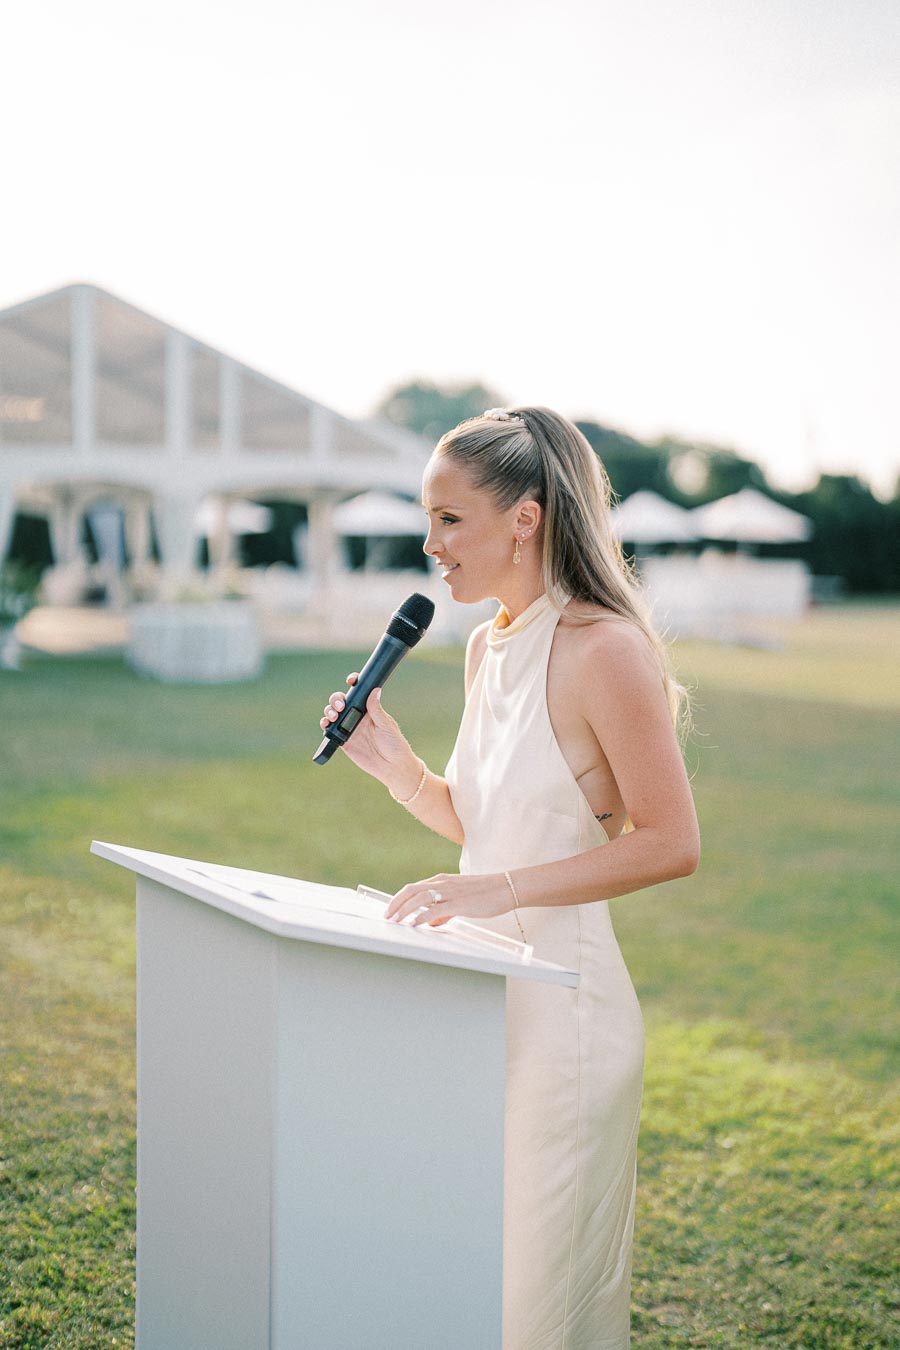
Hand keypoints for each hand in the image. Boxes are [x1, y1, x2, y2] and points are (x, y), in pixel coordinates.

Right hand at [320, 673, 420, 791]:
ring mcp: (349, 727)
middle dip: (336, 699)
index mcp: (369, 708)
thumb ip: (377, 709)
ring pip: (333, 713)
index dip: (353, 683)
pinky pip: (330, 730)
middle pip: (341, 700)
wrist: (392, 767)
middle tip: (341, 706)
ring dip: (329, 710)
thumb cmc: (395, 744)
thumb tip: (375, 690)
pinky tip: (326, 724)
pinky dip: (325, 725)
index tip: (351, 680)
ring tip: (334, 716)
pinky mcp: (343, 741)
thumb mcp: (387, 725)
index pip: (359, 691)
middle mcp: (357, 716)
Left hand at [384, 872, 513, 926]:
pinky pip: (435, 909)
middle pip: (411, 890)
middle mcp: (443, 883)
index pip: (414, 888)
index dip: (400, 899)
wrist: (506, 888)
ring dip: (404, 909)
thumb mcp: (461, 900)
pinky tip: (414, 924)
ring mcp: (451, 892)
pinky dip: (422, 917)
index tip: (391, 909)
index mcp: (442, 881)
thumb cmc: (486, 894)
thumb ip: (444, 911)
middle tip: (386, 916)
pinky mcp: (459, 902)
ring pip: (420, 898)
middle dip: (396, 903)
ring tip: (395, 921)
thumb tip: (430, 923)